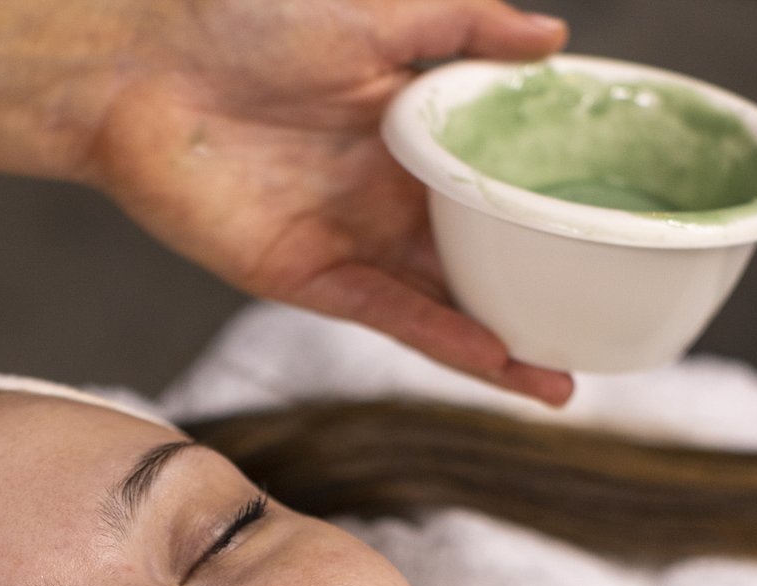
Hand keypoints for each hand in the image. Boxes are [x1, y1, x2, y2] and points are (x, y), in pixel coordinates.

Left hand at [84, 0, 574, 404]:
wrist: (141, 69)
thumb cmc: (246, 21)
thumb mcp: (381, 13)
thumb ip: (467, 29)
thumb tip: (555, 40)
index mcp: (410, 132)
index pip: (498, 180)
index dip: (551, 208)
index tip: (615, 233)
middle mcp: (387, 194)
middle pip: (480, 255)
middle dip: (540, 296)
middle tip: (612, 327)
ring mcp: (351, 240)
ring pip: (442, 302)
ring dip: (504, 343)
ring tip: (567, 378)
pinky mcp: (307, 276)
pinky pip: (388, 316)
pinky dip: (443, 338)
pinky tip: (499, 358)